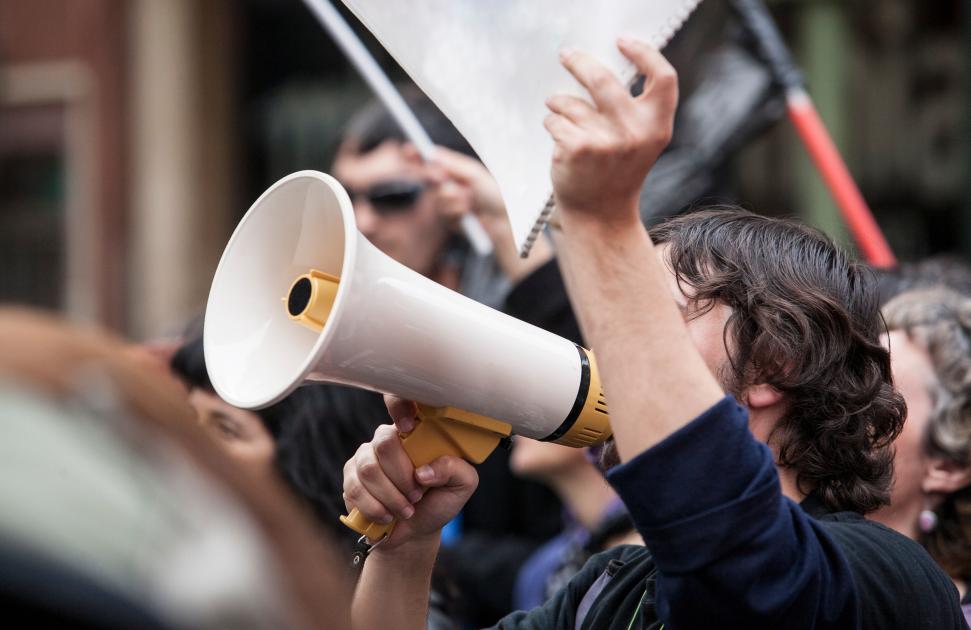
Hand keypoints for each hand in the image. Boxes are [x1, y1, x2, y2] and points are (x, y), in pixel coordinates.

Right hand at [342, 396, 477, 549]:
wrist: (415, 531)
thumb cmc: (439, 500)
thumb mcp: (461, 485)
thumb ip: (454, 469)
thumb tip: (424, 471)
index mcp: (414, 431)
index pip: (399, 401)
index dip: (399, 406)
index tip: (408, 427)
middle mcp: (386, 439)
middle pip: (384, 443)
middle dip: (402, 477)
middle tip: (416, 496)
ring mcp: (364, 457)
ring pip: (368, 469)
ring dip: (391, 497)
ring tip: (405, 510)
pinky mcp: (350, 478)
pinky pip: (355, 488)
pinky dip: (375, 508)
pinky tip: (387, 516)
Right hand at [425, 146, 508, 237]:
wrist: (502, 221)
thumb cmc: (493, 194)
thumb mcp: (473, 174)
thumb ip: (451, 164)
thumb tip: (431, 153)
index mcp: (455, 171)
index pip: (432, 161)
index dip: (418, 156)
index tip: (407, 151)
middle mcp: (449, 185)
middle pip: (429, 178)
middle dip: (436, 178)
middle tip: (441, 178)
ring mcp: (447, 203)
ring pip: (437, 197)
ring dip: (454, 199)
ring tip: (470, 202)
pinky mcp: (448, 220)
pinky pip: (443, 213)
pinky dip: (457, 212)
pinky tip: (468, 214)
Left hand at [544, 38, 677, 229]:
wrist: (600, 215)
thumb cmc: (616, 173)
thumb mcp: (640, 141)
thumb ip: (634, 109)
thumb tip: (603, 65)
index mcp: (657, 126)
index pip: (664, 77)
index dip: (645, 54)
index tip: (623, 42)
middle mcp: (635, 132)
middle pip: (603, 78)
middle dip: (579, 62)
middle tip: (567, 55)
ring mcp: (606, 141)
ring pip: (570, 102)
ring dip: (559, 104)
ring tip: (561, 117)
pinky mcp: (578, 148)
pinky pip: (555, 119)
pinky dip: (552, 124)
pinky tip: (559, 140)